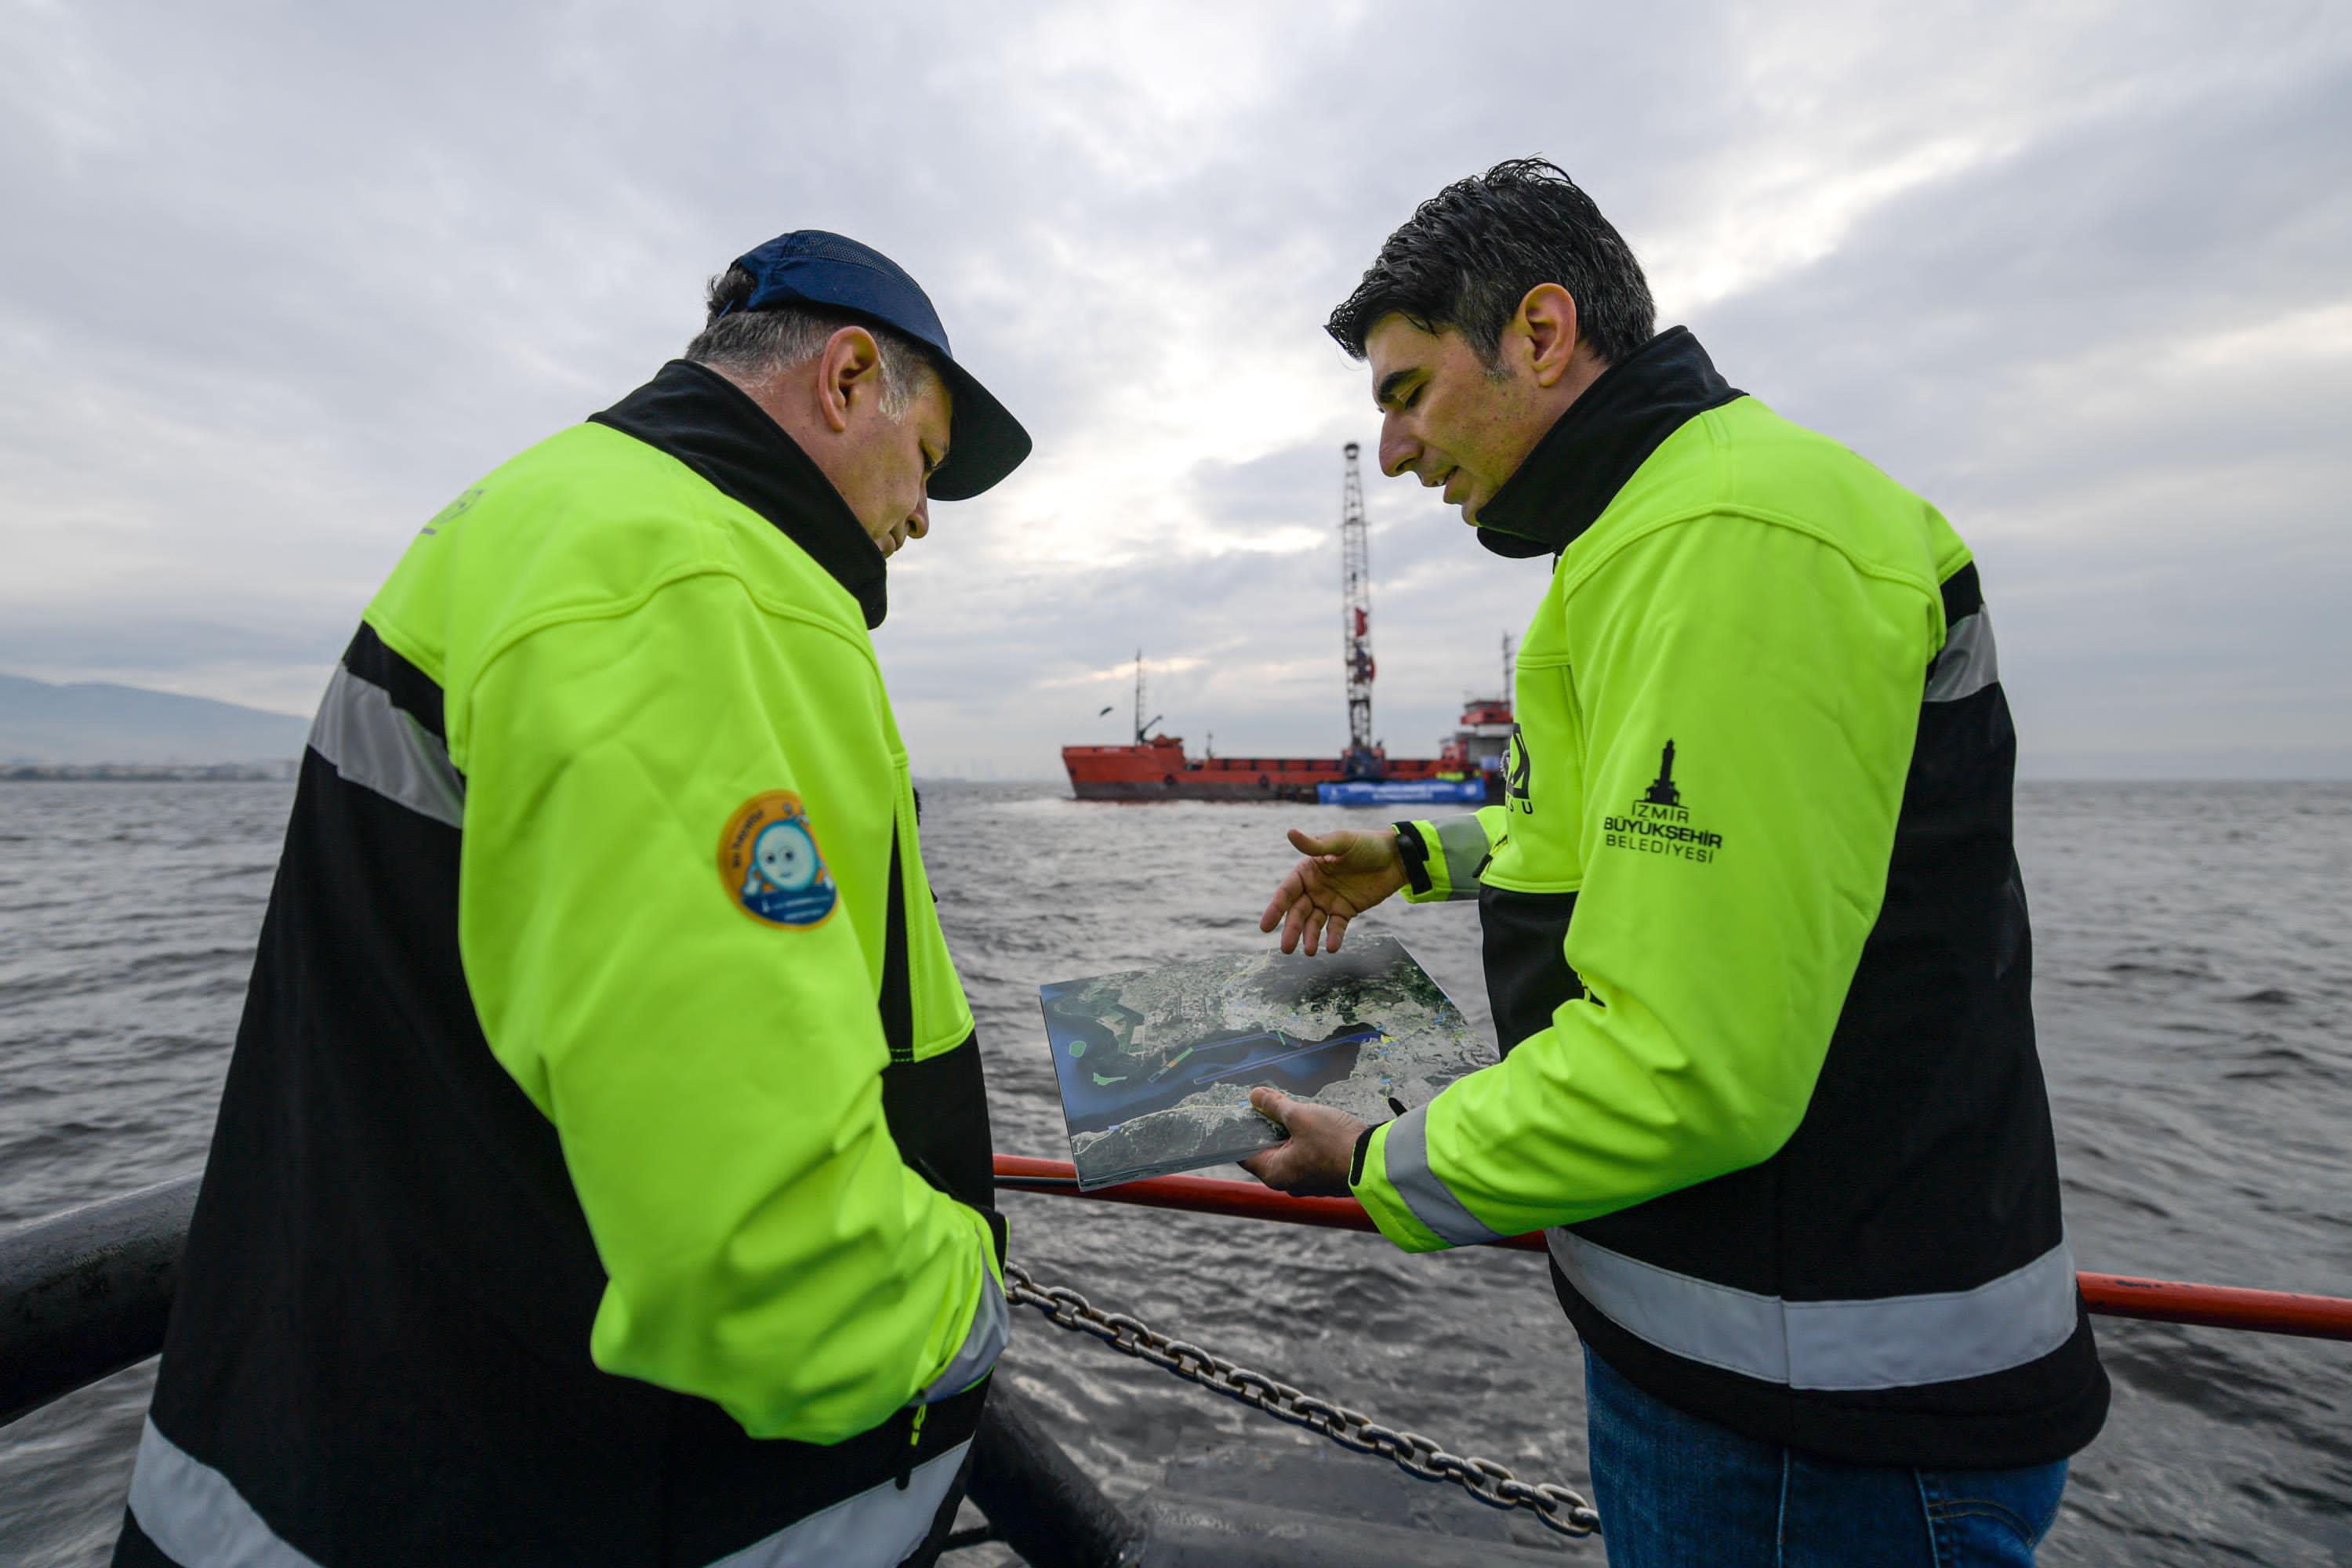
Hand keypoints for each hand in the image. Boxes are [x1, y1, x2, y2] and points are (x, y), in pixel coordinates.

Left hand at [1239, 1087, 1368, 1197]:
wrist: (1375, 1160)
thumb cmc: (1334, 1142)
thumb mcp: (1301, 1116)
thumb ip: (1275, 1105)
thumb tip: (1255, 1096)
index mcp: (1274, 1173)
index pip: (1244, 1153)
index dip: (1242, 1130)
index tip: (1245, 1111)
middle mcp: (1288, 1183)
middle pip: (1267, 1150)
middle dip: (1269, 1126)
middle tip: (1272, 1103)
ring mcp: (1308, 1181)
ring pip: (1289, 1152)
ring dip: (1290, 1132)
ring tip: (1296, 1111)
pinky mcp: (1325, 1176)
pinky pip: (1307, 1156)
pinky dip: (1307, 1140)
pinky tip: (1314, 1124)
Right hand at [1258, 827, 1406, 954]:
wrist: (1397, 857)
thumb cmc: (1367, 844)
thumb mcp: (1341, 841)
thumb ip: (1315, 845)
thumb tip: (1290, 833)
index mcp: (1308, 870)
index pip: (1287, 892)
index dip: (1275, 908)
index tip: (1265, 926)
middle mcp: (1315, 887)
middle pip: (1298, 912)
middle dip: (1292, 930)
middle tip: (1287, 948)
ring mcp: (1329, 900)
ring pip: (1314, 923)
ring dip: (1310, 937)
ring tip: (1310, 951)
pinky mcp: (1346, 911)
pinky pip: (1336, 927)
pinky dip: (1333, 937)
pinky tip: (1332, 947)